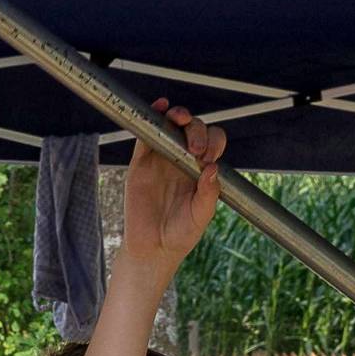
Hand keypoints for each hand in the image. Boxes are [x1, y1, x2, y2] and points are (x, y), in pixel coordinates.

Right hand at [118, 98, 225, 270]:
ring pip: (171, 126)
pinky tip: (161, 107)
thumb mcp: (201, 216)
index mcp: (201, 170)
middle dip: (198, 131)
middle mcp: (183, 160)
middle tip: (196, 150)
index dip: (213, 143)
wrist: (152, 249)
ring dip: (178, 116)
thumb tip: (212, 168)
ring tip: (180, 118)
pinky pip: (146, 134)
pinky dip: (153, 117)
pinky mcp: (141, 162)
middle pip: (193, 130)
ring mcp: (161, 158)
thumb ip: (209, 194)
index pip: (212, 144)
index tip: (209, 158)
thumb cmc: (180, 234)